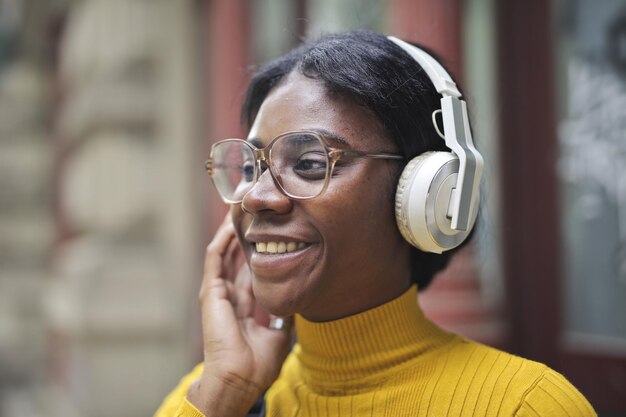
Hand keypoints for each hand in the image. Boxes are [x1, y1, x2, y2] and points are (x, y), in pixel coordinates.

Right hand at [187, 216, 292, 416]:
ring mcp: (218, 291)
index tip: (272, 232)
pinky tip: (232, 223)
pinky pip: (216, 257)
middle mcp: (229, 294)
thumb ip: (284, 315)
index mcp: (244, 304)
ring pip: (224, 252)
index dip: (259, 251)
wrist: (240, 378)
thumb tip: (297, 302)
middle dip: (246, 234)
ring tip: (242, 208)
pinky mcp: (210, 291)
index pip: (250, 270)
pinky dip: (223, 239)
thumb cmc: (257, 364)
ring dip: (232, 230)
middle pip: (236, 256)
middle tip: (256, 211)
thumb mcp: (279, 333)